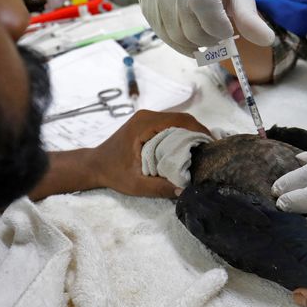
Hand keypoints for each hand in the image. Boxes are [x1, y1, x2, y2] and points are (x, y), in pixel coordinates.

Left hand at [90, 110, 209, 196]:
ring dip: (192, 131)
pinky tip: (189, 146)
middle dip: (199, 132)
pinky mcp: (147, 122)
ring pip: (178, 119)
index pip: (180, 121)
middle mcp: (147, 116)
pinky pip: (171, 123)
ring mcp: (146, 117)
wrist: (94, 165)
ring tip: (203, 148)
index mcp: (144, 125)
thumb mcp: (136, 184)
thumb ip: (159, 187)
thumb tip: (184, 190)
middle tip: (211, 149)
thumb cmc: (113, 173)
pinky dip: (183, 132)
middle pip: (183, 117)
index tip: (212, 145)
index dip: (199, 131)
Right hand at [136, 0, 274, 55]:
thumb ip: (250, 19)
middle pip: (190, 28)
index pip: (205, 7)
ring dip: (192, 44)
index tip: (226, 30)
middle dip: (208, 40)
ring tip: (202, 33)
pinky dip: (177, 41)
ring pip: (174, 35)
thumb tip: (267, 40)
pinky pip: (160, 32)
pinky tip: (187, 32)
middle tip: (216, 34)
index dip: (217, 27)